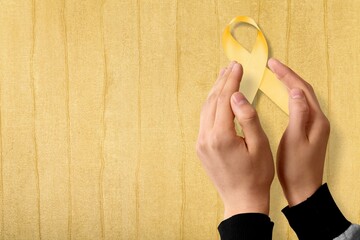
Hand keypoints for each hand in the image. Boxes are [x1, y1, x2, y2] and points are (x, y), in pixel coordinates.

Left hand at [196, 61, 273, 218]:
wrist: (242, 200)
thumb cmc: (256, 175)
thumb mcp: (259, 145)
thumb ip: (247, 117)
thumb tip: (236, 95)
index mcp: (221, 136)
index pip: (225, 99)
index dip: (232, 80)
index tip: (238, 66)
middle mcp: (206, 137)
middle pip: (213, 101)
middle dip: (222, 81)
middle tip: (231, 66)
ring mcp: (201, 143)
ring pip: (206, 109)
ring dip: (215, 91)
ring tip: (224, 76)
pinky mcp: (201, 147)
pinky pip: (204, 120)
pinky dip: (211, 105)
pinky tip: (218, 98)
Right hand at [268, 58, 329, 206]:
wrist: (303, 189)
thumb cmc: (297, 168)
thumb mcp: (295, 140)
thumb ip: (298, 114)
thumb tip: (296, 91)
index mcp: (316, 121)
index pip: (302, 89)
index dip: (286, 75)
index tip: (272, 64)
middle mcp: (318, 120)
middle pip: (304, 90)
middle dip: (288, 75)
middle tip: (272, 65)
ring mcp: (314, 125)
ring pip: (302, 97)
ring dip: (289, 84)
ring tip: (275, 75)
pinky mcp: (308, 130)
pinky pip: (300, 106)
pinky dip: (290, 96)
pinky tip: (282, 95)